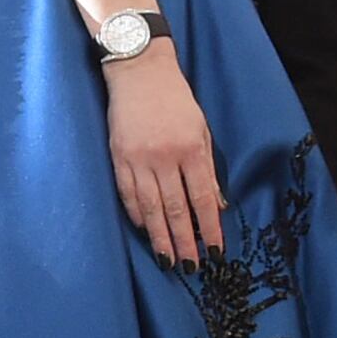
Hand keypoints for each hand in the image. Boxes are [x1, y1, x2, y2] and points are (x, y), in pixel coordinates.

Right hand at [102, 42, 223, 265]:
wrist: (139, 71)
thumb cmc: (175, 99)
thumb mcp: (200, 129)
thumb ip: (207, 168)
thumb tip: (218, 204)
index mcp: (190, 150)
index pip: (203, 199)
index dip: (210, 228)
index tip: (215, 251)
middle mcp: (165, 158)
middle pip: (177, 210)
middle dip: (185, 242)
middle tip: (191, 267)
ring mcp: (139, 159)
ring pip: (151, 208)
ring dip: (160, 237)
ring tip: (167, 259)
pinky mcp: (118, 157)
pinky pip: (127, 194)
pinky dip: (136, 215)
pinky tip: (144, 230)